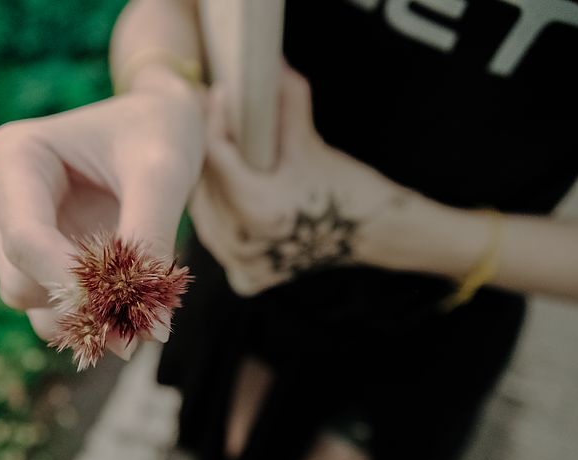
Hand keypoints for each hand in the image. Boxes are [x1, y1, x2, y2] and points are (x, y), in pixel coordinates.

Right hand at [0, 71, 203, 355]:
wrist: (156, 128)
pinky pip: (50, 308)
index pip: (24, 239)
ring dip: (86, 316)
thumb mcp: (162, 175)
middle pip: (20, 280)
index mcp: (12, 155)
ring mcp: (10, 231)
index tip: (124, 313)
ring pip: (31, 302)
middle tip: (147, 318)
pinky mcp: (32, 258)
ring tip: (145, 309)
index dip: (69, 283)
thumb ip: (152, 242)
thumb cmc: (156, 134)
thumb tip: (153, 329)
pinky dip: (90, 316)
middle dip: (80, 304)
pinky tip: (131, 305)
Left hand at [191, 66, 402, 295]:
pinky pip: (220, 244)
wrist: (374, 234)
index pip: (215, 154)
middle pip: (203, 187)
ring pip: (205, 218)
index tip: (220, 96)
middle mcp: (242, 244)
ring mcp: (243, 264)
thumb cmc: (347, 189)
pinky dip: (222, 224)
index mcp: (255, 209)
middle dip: (206, 155)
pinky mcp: (248, 277)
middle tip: (216, 126)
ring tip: (219, 160)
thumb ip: (289, 102)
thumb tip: (273, 64)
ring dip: (208, 189)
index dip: (216, 119)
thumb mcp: (311, 145)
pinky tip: (231, 205)